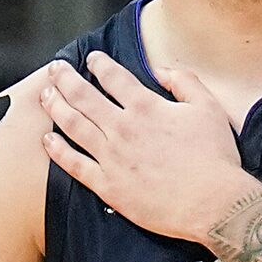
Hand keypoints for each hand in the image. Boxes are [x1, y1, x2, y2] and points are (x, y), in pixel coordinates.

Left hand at [38, 51, 251, 243]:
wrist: (214, 203)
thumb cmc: (215, 158)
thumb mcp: (209, 109)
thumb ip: (185, 82)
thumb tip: (163, 71)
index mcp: (146, 108)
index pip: (114, 77)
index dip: (99, 63)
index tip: (91, 58)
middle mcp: (123, 129)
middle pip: (83, 96)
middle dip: (65, 78)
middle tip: (55, 69)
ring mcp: (112, 158)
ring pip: (72, 126)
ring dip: (55, 107)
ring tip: (45, 95)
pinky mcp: (108, 186)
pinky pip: (74, 165)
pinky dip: (57, 151)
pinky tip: (48, 140)